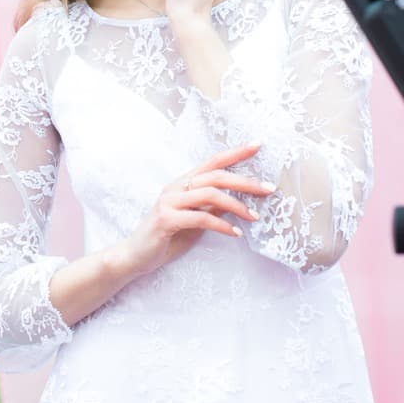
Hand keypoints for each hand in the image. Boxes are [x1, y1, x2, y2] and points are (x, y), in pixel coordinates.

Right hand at [120, 143, 275, 277]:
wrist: (135, 257)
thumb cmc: (166, 238)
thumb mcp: (195, 221)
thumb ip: (212, 208)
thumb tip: (237, 202)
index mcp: (184, 183)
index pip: (213, 161)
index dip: (236, 152)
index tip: (258, 146)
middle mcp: (176, 187)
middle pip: (216, 175)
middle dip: (245, 181)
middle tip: (268, 189)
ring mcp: (169, 201)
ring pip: (210, 194)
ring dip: (236, 205)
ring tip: (254, 217)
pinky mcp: (166, 219)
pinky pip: (200, 218)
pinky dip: (221, 225)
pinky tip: (235, 234)